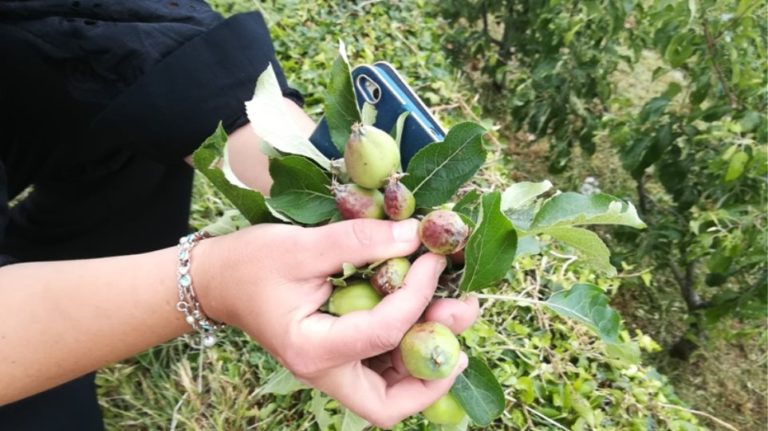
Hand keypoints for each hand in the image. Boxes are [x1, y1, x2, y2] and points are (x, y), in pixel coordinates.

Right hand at [194, 219, 478, 427]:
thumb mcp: (301, 246)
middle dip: (435, 365)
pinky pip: (382, 368)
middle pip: (391, 401)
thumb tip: (415, 234)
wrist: (218, 280)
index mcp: (312, 350)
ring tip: (457, 310)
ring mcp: (332, 369)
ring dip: (430, 356)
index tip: (434, 258)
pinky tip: (428, 314)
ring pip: (391, 390)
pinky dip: (410, 347)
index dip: (418, 295)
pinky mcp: (338, 355)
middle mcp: (324, 372)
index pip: (383, 333)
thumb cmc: (250, 263)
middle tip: (463, 314)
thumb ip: (359, 242)